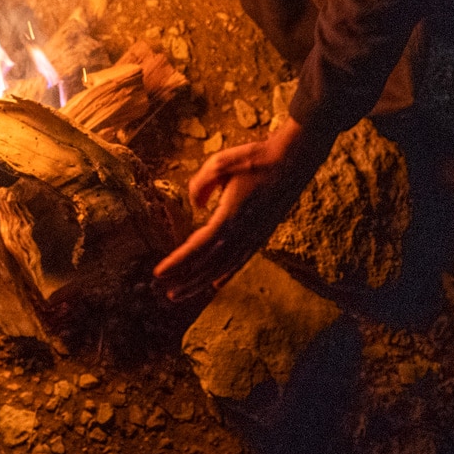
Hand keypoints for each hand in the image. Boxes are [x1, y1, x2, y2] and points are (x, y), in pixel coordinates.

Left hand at [153, 118, 330, 302]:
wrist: (294, 160)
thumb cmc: (256, 158)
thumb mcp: (220, 163)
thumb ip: (200, 185)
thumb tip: (196, 207)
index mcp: (230, 217)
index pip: (198, 247)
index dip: (177, 262)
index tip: (159, 273)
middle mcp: (242, 233)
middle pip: (209, 265)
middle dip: (187, 281)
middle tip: (167, 294)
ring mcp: (254, 236)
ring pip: (223, 267)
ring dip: (201, 282)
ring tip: (183, 293)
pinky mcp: (262, 234)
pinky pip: (240, 260)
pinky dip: (225, 274)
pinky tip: (216, 282)